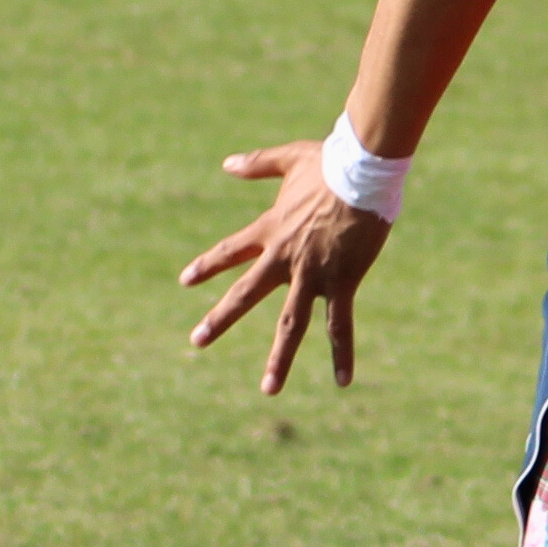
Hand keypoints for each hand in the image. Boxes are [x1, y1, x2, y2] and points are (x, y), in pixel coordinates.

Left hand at [179, 140, 394, 394]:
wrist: (362, 173)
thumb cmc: (331, 162)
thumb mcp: (290, 158)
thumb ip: (258, 164)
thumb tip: (227, 164)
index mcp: (271, 230)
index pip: (230, 252)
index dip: (207, 265)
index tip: (185, 281)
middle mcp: (284, 257)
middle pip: (246, 293)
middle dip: (220, 318)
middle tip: (196, 340)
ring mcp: (312, 274)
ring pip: (291, 324)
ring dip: (279, 358)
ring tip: (268, 388)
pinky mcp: (341, 282)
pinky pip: (340, 325)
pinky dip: (342, 354)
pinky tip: (342, 381)